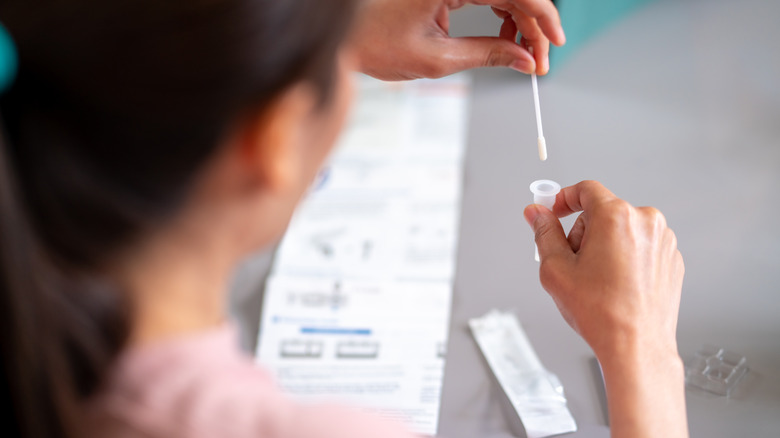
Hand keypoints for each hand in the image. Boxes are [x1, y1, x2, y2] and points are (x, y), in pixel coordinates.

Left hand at [350, 0, 564, 80]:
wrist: (344, 38)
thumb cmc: (376, 44)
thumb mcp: (437, 58)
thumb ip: (487, 55)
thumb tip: (524, 60)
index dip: (542, 16)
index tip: (553, 43)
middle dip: (533, 25)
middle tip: (539, 60)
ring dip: (520, 20)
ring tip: (522, 53)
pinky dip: (502, 13)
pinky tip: (506, 37)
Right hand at [524, 180, 687, 437]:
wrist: (637, 346)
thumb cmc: (601, 313)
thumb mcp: (556, 269)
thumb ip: (544, 233)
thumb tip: (536, 213)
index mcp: (616, 217)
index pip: (586, 189)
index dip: (564, 198)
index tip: (555, 211)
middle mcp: (645, 222)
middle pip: (603, 212)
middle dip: (584, 232)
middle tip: (574, 263)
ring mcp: (663, 240)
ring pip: (623, 229)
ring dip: (605, 245)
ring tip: (597, 280)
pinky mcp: (672, 259)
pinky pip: (641, 246)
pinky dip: (626, 258)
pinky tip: (616, 285)